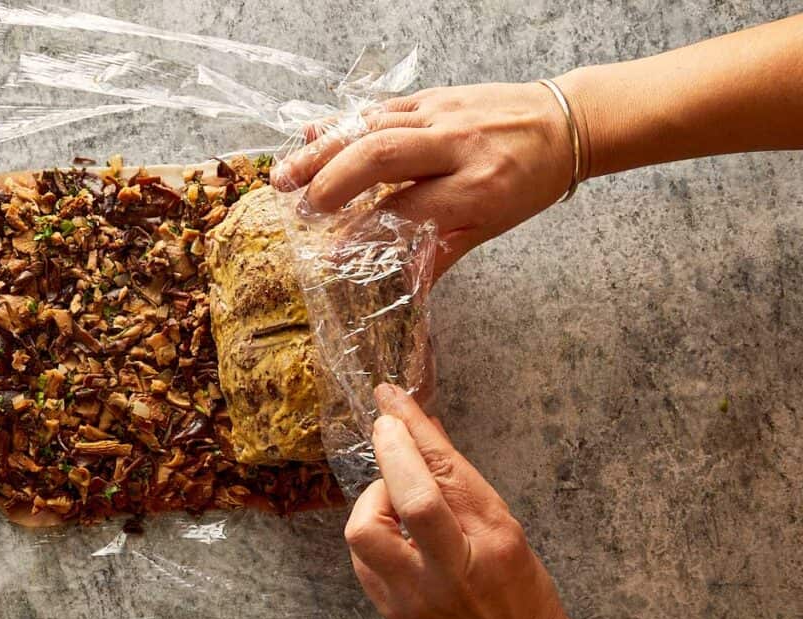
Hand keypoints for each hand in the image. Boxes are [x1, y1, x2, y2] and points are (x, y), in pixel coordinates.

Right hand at [273, 83, 573, 277]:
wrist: (565, 123)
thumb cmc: (529, 181)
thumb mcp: (492, 227)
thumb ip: (443, 252)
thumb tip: (402, 288)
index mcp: (476, 187)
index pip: (406, 210)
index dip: (364, 233)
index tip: (332, 256)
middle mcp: (456, 145)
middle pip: (381, 156)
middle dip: (333, 181)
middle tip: (302, 208)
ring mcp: (442, 114)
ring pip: (372, 126)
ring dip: (323, 150)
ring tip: (287, 175)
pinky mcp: (433, 96)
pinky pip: (381, 106)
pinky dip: (342, 121)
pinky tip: (312, 133)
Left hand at [346, 384, 621, 618]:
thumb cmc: (519, 586)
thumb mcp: (504, 525)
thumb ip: (460, 479)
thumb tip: (423, 428)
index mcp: (489, 543)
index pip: (445, 474)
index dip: (414, 429)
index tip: (392, 399)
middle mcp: (449, 572)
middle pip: (404, 501)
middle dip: (390, 453)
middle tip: (389, 429)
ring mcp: (413, 596)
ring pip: (365, 529)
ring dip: (376, 498)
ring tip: (399, 498)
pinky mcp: (389, 610)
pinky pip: (361, 555)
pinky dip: (373, 528)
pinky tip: (394, 529)